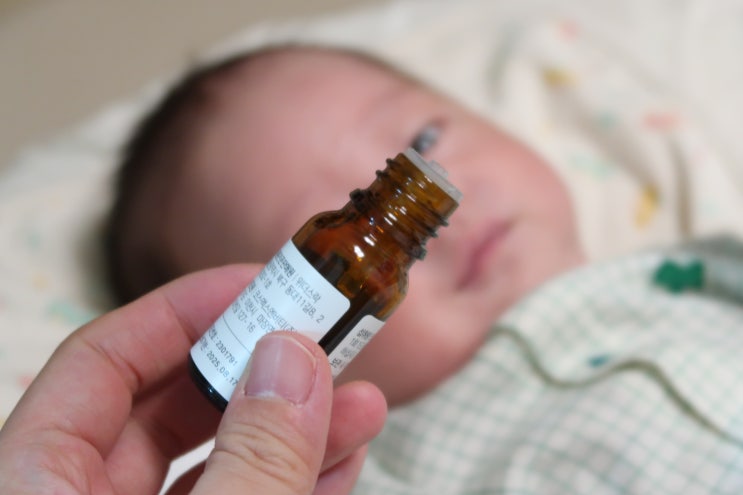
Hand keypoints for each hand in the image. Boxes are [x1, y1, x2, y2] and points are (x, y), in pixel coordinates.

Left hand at [0, 265, 386, 493]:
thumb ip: (249, 459)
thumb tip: (290, 358)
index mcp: (37, 488)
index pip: (99, 361)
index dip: (182, 310)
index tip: (260, 285)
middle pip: (168, 406)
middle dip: (256, 368)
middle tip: (322, 337)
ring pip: (218, 462)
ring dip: (296, 428)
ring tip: (362, 401)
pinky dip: (293, 482)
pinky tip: (344, 457)